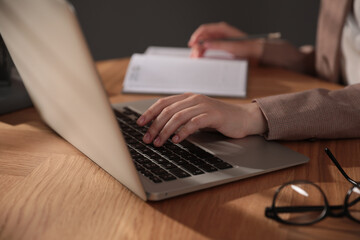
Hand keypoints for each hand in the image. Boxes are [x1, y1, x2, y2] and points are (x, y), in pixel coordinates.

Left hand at [136, 93, 267, 146]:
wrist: (242, 118)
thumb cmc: (217, 119)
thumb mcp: (196, 115)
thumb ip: (181, 117)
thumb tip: (160, 128)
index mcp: (187, 97)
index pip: (163, 102)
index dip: (149, 112)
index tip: (139, 124)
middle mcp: (194, 99)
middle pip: (168, 111)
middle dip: (155, 125)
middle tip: (148, 138)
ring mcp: (204, 106)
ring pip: (178, 117)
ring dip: (166, 130)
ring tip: (159, 142)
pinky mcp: (213, 115)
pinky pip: (194, 123)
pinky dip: (183, 132)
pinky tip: (177, 140)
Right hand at [188, 22, 263, 61]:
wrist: (254, 51)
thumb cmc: (246, 47)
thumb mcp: (232, 47)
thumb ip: (218, 45)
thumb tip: (206, 44)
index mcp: (222, 29)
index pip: (204, 29)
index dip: (196, 36)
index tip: (192, 43)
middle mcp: (219, 32)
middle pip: (203, 36)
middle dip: (197, 44)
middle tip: (194, 54)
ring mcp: (219, 38)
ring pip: (205, 42)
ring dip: (199, 48)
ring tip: (196, 56)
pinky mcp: (220, 44)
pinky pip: (209, 46)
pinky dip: (204, 50)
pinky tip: (201, 56)